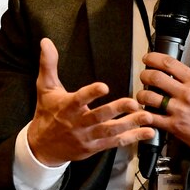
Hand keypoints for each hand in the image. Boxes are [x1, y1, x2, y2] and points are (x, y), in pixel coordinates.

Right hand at [28, 38, 152, 164]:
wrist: (41, 147)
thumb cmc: (47, 114)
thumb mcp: (45, 88)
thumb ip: (48, 65)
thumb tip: (46, 41)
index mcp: (67, 107)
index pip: (79, 99)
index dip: (91, 93)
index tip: (104, 86)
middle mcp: (78, 123)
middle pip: (98, 116)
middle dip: (116, 110)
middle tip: (133, 102)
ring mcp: (88, 136)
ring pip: (110, 131)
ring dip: (130, 124)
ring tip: (146, 116)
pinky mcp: (96, 146)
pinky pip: (115, 142)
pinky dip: (132, 137)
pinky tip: (147, 132)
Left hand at [137, 51, 189, 174]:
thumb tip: (180, 75)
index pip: (169, 63)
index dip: (153, 58)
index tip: (148, 59)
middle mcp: (187, 94)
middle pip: (155, 77)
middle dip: (144, 75)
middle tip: (144, 77)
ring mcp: (180, 110)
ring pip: (148, 96)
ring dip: (141, 95)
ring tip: (143, 96)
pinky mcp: (175, 127)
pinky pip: (151, 118)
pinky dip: (144, 115)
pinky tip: (145, 113)